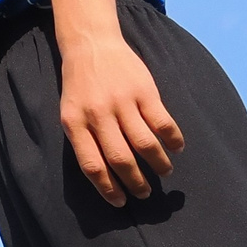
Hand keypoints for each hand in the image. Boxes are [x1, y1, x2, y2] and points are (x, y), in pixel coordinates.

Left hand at [59, 37, 184, 205]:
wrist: (91, 44)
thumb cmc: (81, 85)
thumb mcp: (71, 111)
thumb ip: (85, 139)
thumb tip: (105, 176)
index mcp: (75, 123)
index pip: (92, 165)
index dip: (107, 188)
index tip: (120, 202)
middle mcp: (98, 115)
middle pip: (121, 159)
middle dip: (135, 182)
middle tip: (145, 193)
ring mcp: (122, 102)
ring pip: (145, 145)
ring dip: (158, 164)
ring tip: (163, 172)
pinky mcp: (144, 91)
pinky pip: (163, 123)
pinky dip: (173, 140)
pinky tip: (176, 148)